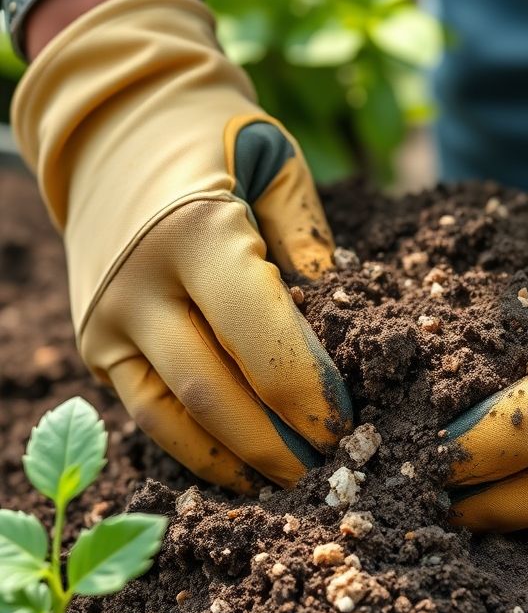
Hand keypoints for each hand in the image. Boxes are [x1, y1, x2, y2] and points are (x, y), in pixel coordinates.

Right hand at [13, 0, 351, 490]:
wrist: (115, 128)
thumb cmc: (215, 142)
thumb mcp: (278, 167)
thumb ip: (311, 245)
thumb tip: (340, 327)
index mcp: (196, 232)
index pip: (262, 337)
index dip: (309, 392)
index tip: (349, 424)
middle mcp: (139, 284)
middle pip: (217, 392)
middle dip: (280, 442)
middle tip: (333, 468)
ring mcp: (106, 320)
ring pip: (175, 417)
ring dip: (237, 460)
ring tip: (290, 483)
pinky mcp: (92, 343)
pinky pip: (146, 413)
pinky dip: (193, 450)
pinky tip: (237, 467)